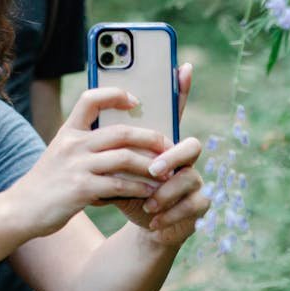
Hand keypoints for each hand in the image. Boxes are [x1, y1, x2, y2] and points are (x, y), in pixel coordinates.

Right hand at [10, 87, 166, 238]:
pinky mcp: (80, 189)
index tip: (135, 100)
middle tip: (168, 144)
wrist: (20, 210)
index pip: (90, 98)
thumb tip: (123, 142)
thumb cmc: (48, 183)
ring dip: (150, 165)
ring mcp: (76, 166)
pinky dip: (138, 187)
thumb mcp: (60, 153)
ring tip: (166, 171)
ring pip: (125, 157)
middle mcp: (72, 144)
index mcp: (68, 130)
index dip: (114, 94)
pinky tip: (150, 191)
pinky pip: (119, 185)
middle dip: (150, 137)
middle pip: (121, 131)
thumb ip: (85, 145)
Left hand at [116, 64, 209, 244]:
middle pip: (191, 145)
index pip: (174, 110)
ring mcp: (195, 179)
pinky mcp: (199, 205)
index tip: (183, 67)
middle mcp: (183, 157)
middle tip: (153, 169)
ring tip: (148, 204)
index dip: (182, 88)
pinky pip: (195, 205)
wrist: (141, 223)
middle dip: (172, 156)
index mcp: (162, 142)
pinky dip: (172, 214)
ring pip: (191, 178)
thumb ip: (108, 144)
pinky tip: (154, 219)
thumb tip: (90, 116)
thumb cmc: (126, 189)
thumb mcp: (112, 167)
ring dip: (167, 193)